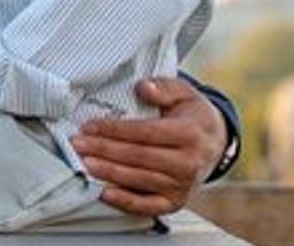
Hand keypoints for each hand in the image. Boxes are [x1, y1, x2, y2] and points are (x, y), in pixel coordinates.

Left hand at [70, 76, 225, 216]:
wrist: (215, 144)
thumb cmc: (192, 116)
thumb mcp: (184, 93)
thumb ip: (164, 87)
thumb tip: (143, 87)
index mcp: (189, 134)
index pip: (145, 132)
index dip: (114, 129)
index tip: (90, 126)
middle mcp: (188, 163)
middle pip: (137, 156)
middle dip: (103, 150)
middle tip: (77, 144)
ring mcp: (181, 185)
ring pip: (138, 179)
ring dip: (108, 172)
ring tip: (84, 163)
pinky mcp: (175, 201)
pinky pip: (148, 205)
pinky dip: (125, 201)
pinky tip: (105, 193)